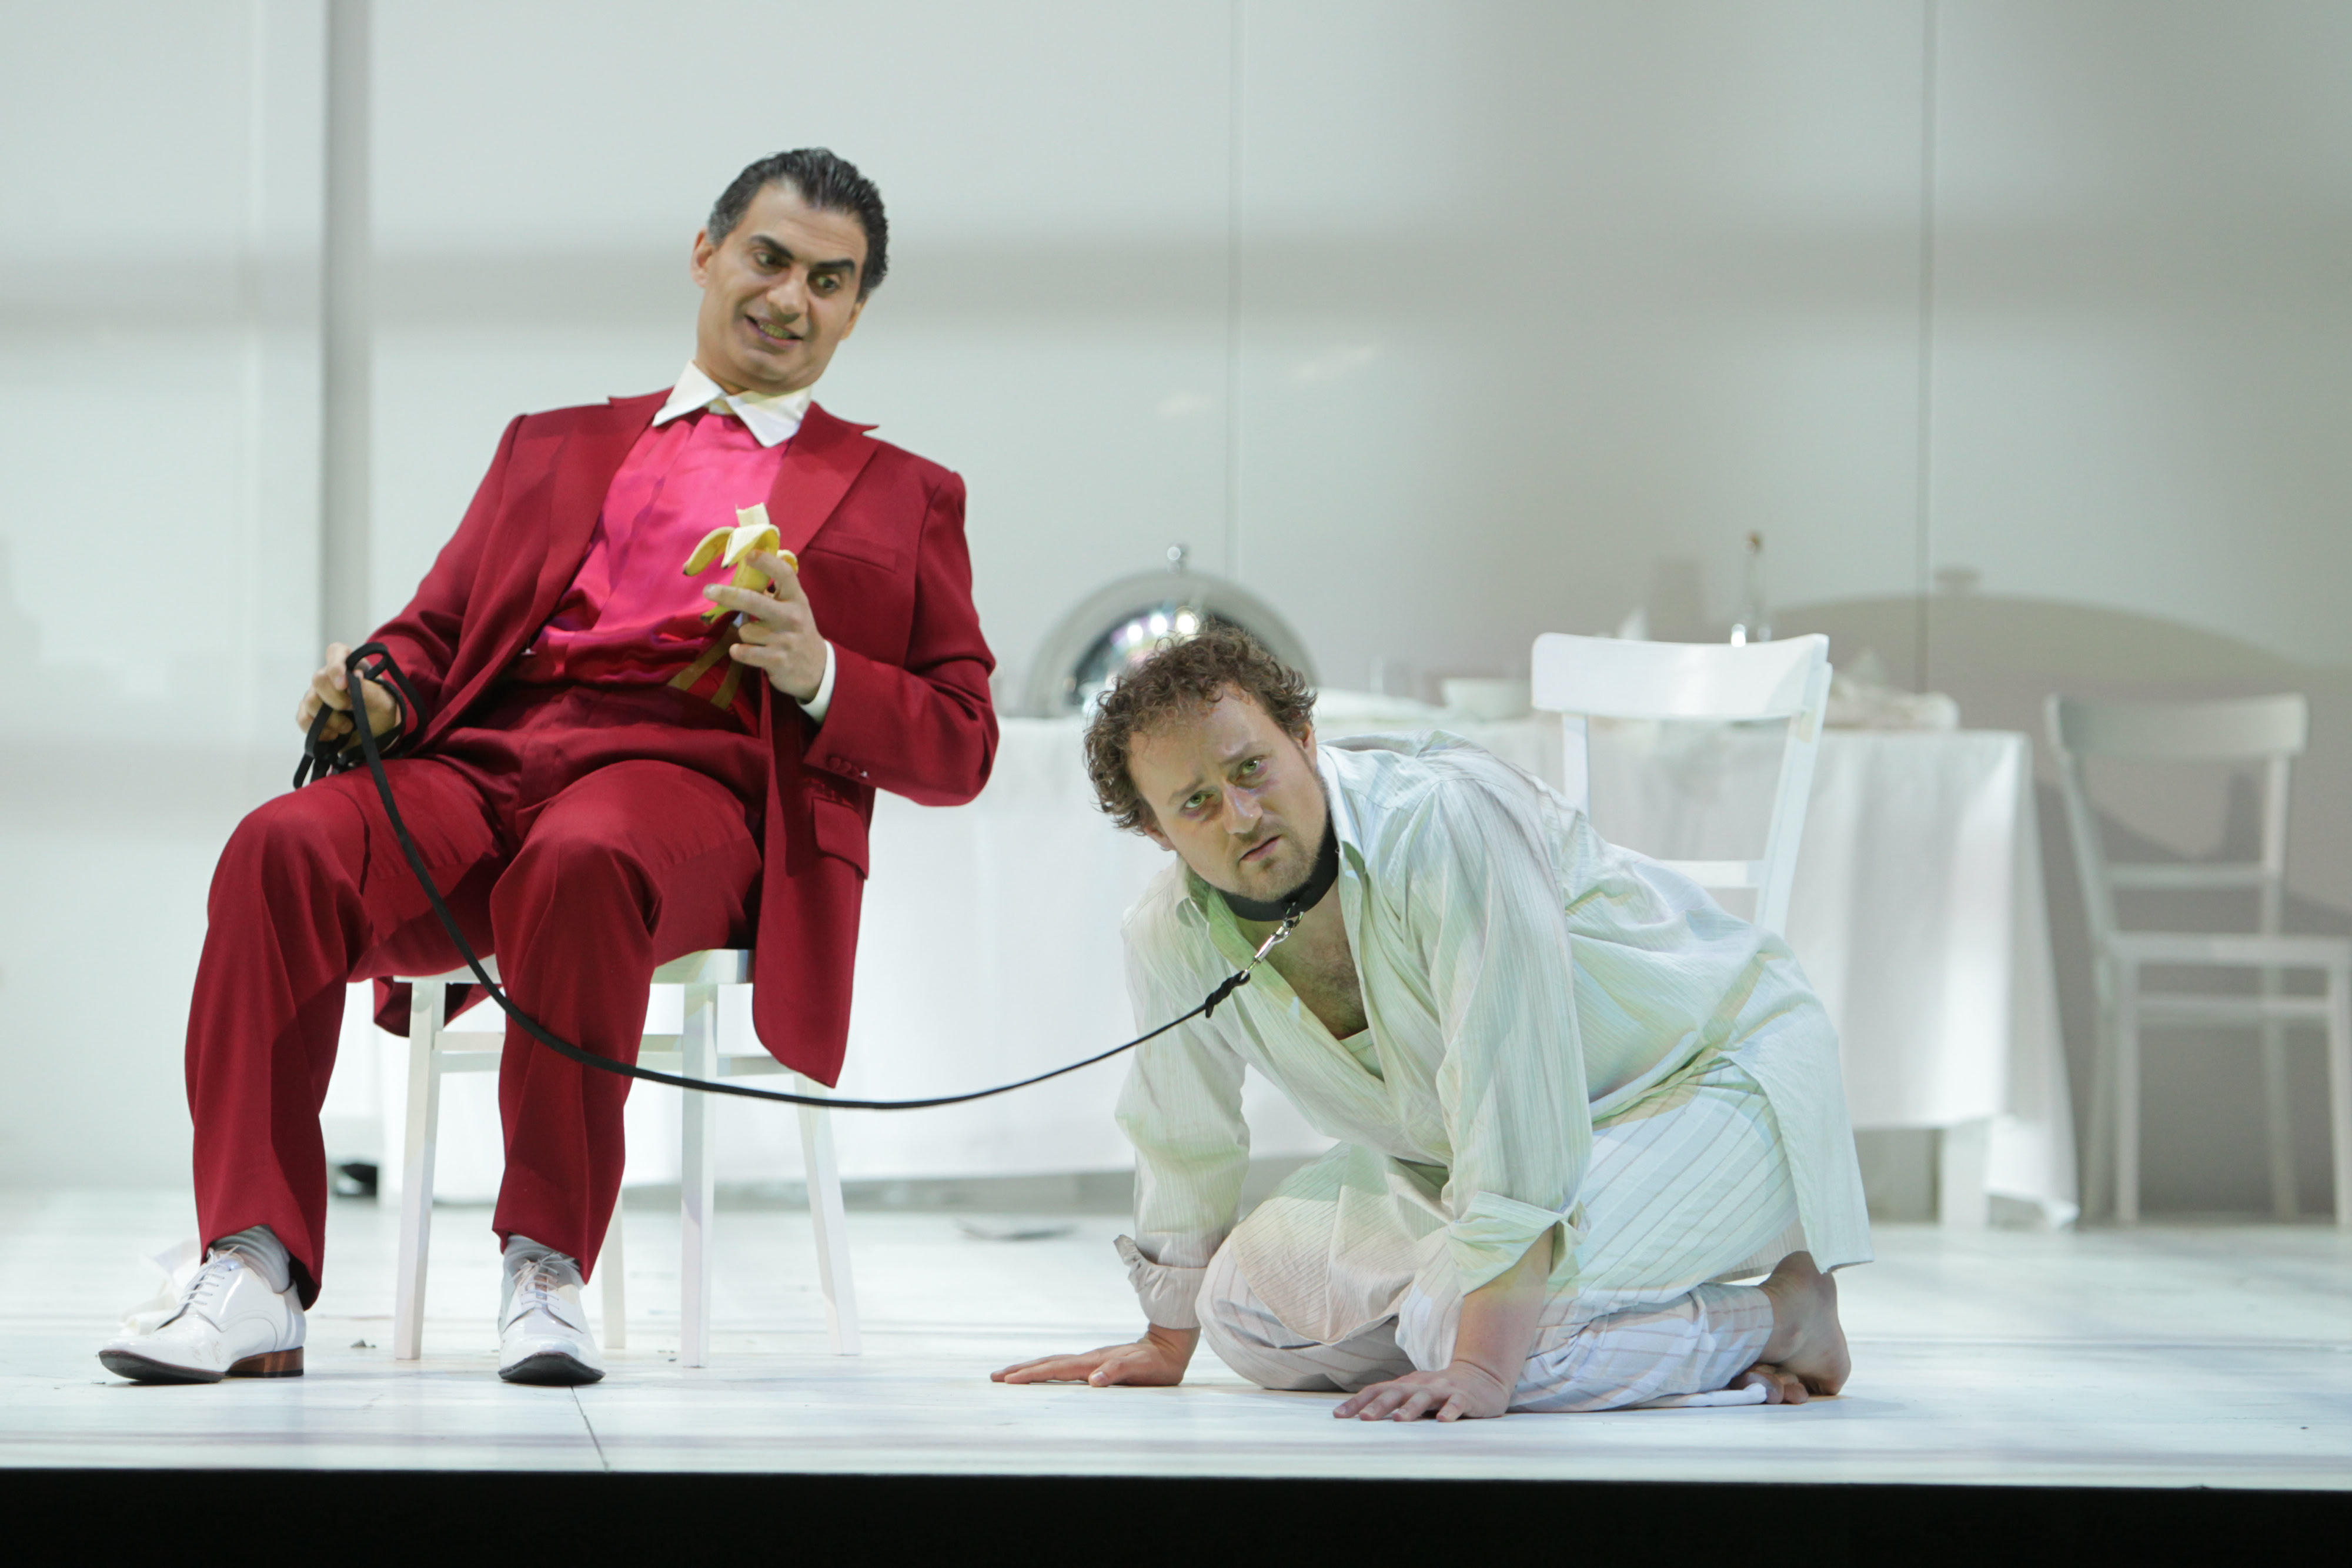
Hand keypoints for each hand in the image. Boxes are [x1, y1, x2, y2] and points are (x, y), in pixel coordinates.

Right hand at [294, 642, 399, 742]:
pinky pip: (303, 718)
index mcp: (351, 666)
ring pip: (309, 700)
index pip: (336, 652)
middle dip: (335, 698)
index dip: (336, 665)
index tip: (343, 684)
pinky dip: (318, 730)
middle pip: (318, 678)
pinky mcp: (310, 714)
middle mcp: (330, 678)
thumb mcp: (385, 702)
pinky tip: (333, 735)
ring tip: (348, 727)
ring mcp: (317, 695)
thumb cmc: (381, 712)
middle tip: (352, 708)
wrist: (376, 736)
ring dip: (330, 718)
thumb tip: (355, 677)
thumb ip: (371, 690)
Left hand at [710, 550, 825, 702]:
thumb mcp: (794, 607)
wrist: (817, 668)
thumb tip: (744, 572)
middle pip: (753, 601)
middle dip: (728, 595)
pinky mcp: (777, 660)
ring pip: (745, 630)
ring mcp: (785, 639)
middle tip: (708, 590)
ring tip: (758, 639)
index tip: (748, 554)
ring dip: (745, 634)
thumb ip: (775, 592)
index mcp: (796, 599)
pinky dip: (739, 651)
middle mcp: (792, 617)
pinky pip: (744, 651)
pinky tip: (745, 651)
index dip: (766, 562)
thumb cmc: (797, 631)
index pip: (784, 574)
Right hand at [991, 1324, 1196, 1387]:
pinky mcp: (1094, 1362)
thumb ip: (1118, 1373)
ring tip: (1008, 1374)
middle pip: (1048, 1363)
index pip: (1057, 1369)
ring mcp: (1090, 1360)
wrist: (1168, 1346)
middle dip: (1021, 1370)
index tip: (1009, 1380)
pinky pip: (1063, 1366)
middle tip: (995, 1377)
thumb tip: (1094, 1380)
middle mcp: (1088, 1359)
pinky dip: (1046, 1369)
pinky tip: (1041, 1373)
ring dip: (1030, 1368)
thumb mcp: (1141, 1370)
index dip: (1032, 1375)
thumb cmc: (1156, 1364)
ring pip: (1053, 1362)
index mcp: (1094, 1362)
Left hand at [1333, 1360, 1515, 1421]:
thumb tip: (1361, 1419)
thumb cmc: (1440, 1391)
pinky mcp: (1464, 1396)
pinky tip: (1443, 1421)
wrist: (1481, 1376)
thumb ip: (1395, 1404)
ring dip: (1411, 1408)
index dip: (1357, 1402)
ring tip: (1399, 1420)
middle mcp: (1421, 1384)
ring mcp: (1443, 1389)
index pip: (1377, 1390)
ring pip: (1424, 1397)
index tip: (1339, 1416)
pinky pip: (1456, 1403)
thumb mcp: (1415, 1394)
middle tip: (1363, 1419)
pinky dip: (1450, 1411)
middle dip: (1379, 1406)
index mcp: (1406, 1385)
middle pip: (1396, 1392)